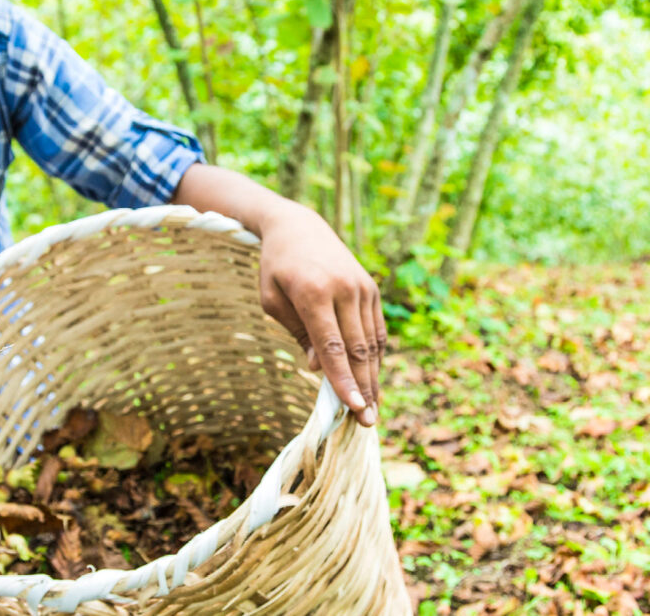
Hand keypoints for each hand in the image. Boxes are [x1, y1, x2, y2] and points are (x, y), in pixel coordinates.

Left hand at [256, 204, 385, 425]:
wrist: (299, 227)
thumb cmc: (276, 267)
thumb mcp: (273, 299)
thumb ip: (298, 333)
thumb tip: (320, 368)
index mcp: (314, 292)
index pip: (332, 346)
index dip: (343, 380)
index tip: (353, 408)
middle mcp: (344, 289)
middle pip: (357, 349)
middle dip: (364, 389)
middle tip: (368, 423)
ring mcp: (363, 288)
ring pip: (372, 343)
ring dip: (374, 378)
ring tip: (373, 410)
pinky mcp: (372, 289)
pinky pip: (376, 330)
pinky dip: (375, 357)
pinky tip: (372, 381)